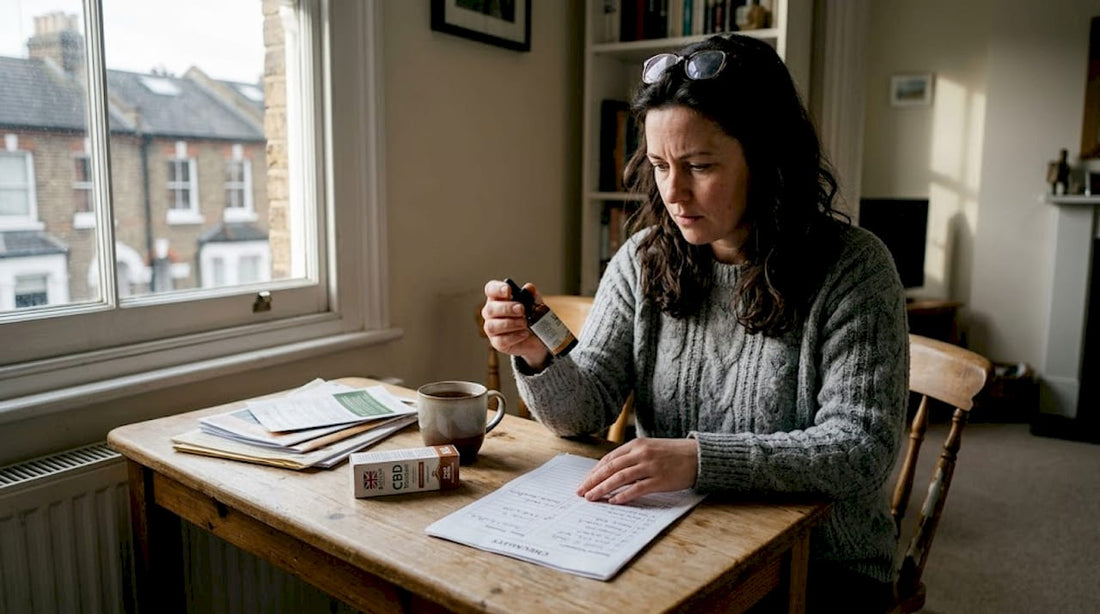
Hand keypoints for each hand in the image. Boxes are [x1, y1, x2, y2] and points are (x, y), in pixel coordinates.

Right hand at [482, 279, 551, 370]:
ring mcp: (492, 328)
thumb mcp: (535, 303)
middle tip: (521, 309)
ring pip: (492, 326)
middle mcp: (491, 312)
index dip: (497, 289)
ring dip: (510, 323)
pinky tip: (524, 333)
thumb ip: (532, 295)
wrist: (538, 337)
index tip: (508, 290)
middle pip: (490, 309)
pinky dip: (514, 336)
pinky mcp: (497, 343)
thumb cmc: (532, 316)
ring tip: (525, 323)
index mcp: (498, 298)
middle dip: (507, 308)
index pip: (490, 289)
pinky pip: (501, 340)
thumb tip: (529, 288)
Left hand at [577, 438, 698, 504]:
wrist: (699, 456)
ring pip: (619, 478)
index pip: (609, 458)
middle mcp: (641, 453)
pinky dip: (623, 495)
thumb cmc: (673, 454)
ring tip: (591, 498)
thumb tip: (611, 472)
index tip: (585, 481)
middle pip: (610, 468)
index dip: (595, 471)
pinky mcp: (660, 480)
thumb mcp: (650, 448)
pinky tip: (613, 501)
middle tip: (581, 492)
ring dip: (603, 489)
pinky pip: (637, 488)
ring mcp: (650, 466)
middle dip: (593, 481)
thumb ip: (632, 457)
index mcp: (637, 444)